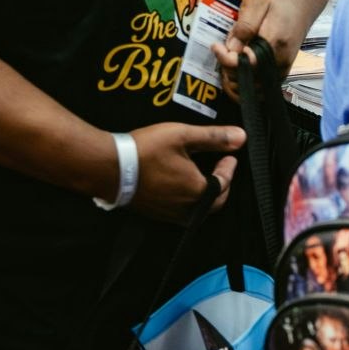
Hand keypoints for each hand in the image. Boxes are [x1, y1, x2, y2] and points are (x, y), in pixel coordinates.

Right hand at [128, 121, 244, 222]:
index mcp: (197, 191)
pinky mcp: (153, 213)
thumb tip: (241, 137)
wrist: (107, 167)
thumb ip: (214, 137)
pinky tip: (182, 186)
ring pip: (198, 210)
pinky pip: (180, 212)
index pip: (224, 184)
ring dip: (206, 195)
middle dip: (222, 185)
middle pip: (215, 202)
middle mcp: (185, 208)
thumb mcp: (183, 136)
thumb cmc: (145, 150)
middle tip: (221, 168)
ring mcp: (168, 213)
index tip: (230, 156)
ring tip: (204, 177)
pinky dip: (189, 200)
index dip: (229, 168)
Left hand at [212, 0, 298, 98]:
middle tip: (222, 49)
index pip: (246, 62)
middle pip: (244, 78)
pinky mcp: (278, 78)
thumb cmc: (276, 8)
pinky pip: (255, 91)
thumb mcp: (257, 4)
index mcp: (274, 44)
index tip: (216, 46)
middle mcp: (278, 63)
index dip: (225, 58)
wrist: (297, 14)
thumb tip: (232, 47)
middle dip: (226, 65)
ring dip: (232, 76)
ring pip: (247, 88)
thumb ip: (244, 25)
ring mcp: (279, 73)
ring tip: (228, 59)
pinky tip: (235, 70)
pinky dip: (241, 85)